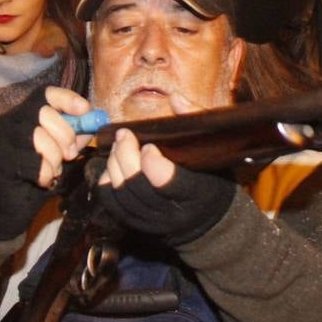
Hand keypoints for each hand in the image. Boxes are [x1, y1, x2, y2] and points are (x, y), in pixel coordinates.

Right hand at [0, 86, 92, 240]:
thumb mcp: (57, 152)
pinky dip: (45, 174)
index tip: (85, 110)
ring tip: (54, 170)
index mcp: (25, 114)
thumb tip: (92, 124)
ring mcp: (2, 139)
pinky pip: (32, 162)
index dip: (67, 98)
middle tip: (71, 154)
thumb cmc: (30, 175)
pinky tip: (43, 180)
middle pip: (45, 112)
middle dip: (65, 134)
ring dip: (54, 157)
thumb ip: (72, 137)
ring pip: (38, 136)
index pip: (45, 93)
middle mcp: (11, 121)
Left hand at [92, 129, 234, 245]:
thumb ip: (196, 121)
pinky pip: (113, 205)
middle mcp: (173, 212)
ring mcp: (153, 221)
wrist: (209, 221)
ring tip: (118, 146)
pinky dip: (107, 183)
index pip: (166, 181)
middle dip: (125, 156)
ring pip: (122, 195)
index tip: (149, 144)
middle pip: (137, 186)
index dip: (152, 162)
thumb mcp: (214, 150)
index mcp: (197, 192)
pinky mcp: (137, 224)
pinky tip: (112, 166)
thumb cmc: (214, 179)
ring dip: (114, 166)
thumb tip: (175, 97)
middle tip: (124, 136)